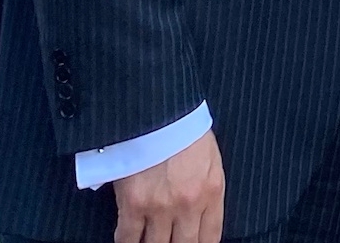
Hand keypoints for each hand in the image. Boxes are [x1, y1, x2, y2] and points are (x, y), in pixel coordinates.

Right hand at [111, 128, 223, 242]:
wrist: (159, 111)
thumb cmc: (184, 130)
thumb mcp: (210, 160)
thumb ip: (207, 190)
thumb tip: (201, 214)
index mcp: (212, 192)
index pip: (211, 237)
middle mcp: (189, 205)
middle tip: (172, 242)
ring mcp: (161, 207)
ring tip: (150, 241)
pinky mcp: (134, 204)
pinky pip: (128, 237)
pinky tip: (128, 242)